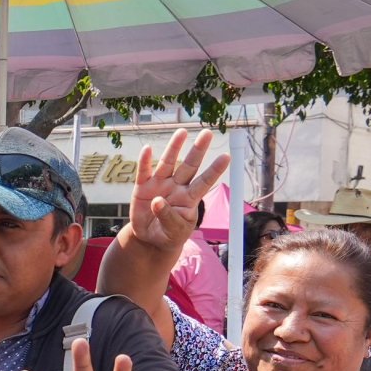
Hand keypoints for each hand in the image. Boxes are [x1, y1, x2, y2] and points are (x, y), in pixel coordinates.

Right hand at [127, 128, 228, 256]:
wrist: (149, 239)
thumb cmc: (168, 235)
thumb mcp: (173, 232)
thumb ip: (168, 217)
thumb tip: (157, 201)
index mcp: (190, 198)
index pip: (204, 182)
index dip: (214, 170)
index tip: (226, 157)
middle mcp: (177, 187)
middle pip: (189, 166)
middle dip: (198, 150)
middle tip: (207, 133)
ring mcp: (160, 185)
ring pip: (168, 163)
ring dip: (174, 147)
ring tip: (182, 132)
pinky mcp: (143, 187)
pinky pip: (144, 172)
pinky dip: (144, 161)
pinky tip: (147, 149)